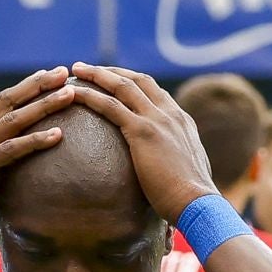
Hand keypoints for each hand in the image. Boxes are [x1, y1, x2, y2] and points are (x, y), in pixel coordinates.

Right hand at [0, 66, 75, 250]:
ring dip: (44, 105)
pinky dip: (36, 141)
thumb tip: (6, 184)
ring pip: (13, 120)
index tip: (48, 77)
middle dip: (37, 85)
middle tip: (63, 71)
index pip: (0, 106)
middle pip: (8, 101)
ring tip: (69, 93)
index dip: (24, 90)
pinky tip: (58, 134)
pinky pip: (11, 150)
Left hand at [66, 63, 217, 221]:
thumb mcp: (188, 172)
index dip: (133, 83)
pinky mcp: (142, 131)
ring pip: (122, 86)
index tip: (114, 80)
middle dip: (111, 71)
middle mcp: (170, 113)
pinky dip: (90, 96)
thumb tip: (168, 174)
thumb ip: (175, 163)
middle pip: (138, 80)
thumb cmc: (192, 199)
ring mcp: (157, 119)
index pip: (155, 92)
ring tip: (76, 70)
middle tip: (88, 68)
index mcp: (182, 121)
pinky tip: (74, 94)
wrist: (197, 203)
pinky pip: (110, 106)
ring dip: (97, 75)